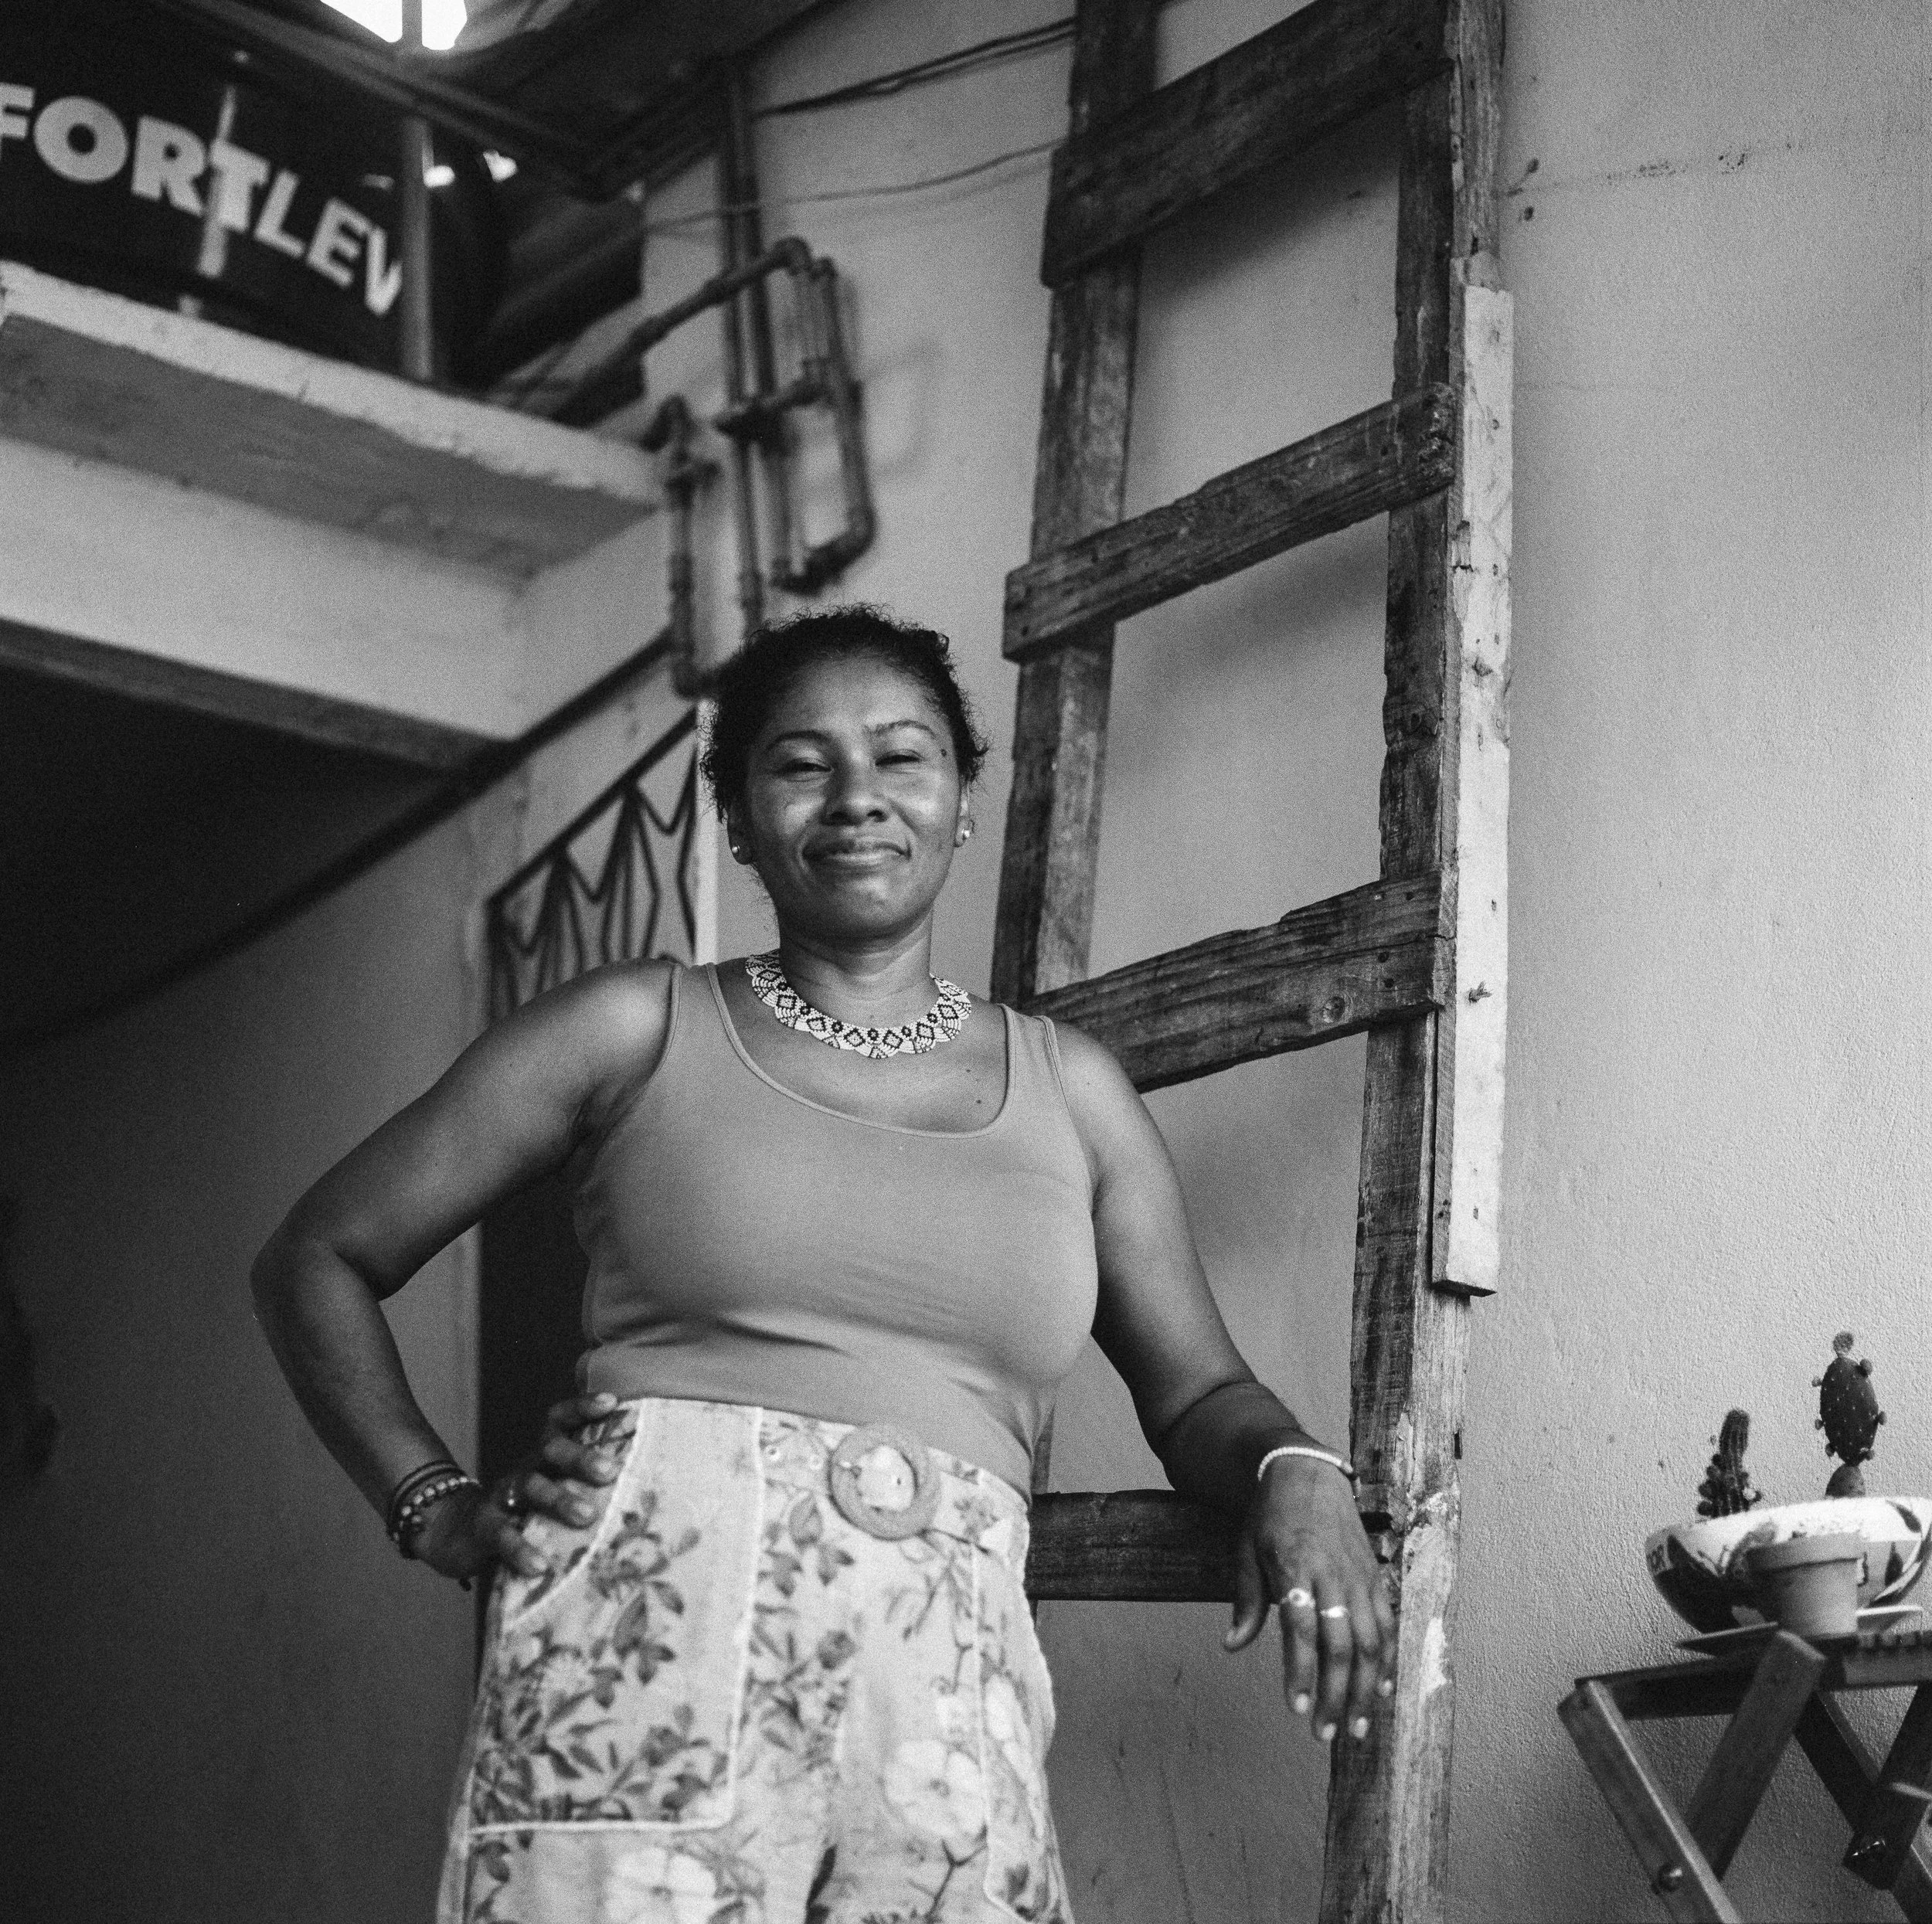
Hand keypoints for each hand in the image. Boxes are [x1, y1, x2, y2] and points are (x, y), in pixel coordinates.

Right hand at [410, 1392, 623, 1585]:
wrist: (460, 1532)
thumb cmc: (527, 1509)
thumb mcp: (555, 1487)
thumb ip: (591, 1483)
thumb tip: (653, 1488)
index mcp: (545, 1454)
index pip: (561, 1420)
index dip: (583, 1406)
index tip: (613, 1402)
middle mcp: (526, 1467)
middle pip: (551, 1449)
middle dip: (580, 1456)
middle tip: (610, 1471)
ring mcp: (503, 1495)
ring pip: (531, 1487)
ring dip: (559, 1499)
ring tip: (587, 1516)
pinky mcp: (485, 1527)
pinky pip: (502, 1535)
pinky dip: (520, 1549)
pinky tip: (540, 1564)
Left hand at [1224, 1456, 1393, 1743]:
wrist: (1307, 1471)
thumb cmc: (1270, 1515)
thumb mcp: (1246, 1550)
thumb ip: (1247, 1600)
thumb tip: (1231, 1645)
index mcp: (1295, 1566)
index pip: (1301, 1629)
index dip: (1300, 1672)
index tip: (1296, 1709)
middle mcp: (1332, 1574)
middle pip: (1340, 1643)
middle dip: (1335, 1694)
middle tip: (1324, 1733)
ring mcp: (1358, 1576)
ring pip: (1370, 1641)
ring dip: (1365, 1689)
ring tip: (1357, 1727)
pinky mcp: (1375, 1576)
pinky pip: (1387, 1624)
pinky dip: (1386, 1660)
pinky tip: (1382, 1690)